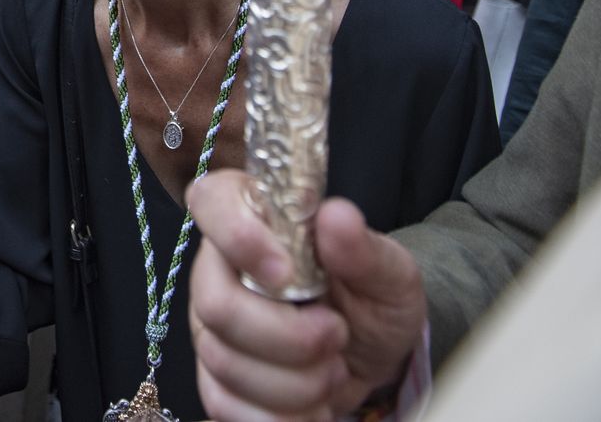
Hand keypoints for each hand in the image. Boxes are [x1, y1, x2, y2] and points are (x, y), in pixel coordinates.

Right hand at [187, 170, 425, 420]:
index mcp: (252, 221)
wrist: (372, 356)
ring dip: (296, 381)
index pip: (211, 200)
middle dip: (288, 336)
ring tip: (333, 368)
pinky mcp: (214, 379)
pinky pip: (226, 405)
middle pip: (215, 305)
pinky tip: (313, 403)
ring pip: (225, 362)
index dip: (237, 234)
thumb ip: (364, 248)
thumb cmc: (373, 299)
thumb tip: (336, 215)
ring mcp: (210, 328)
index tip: (286, 272)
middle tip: (336, 333)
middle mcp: (218, 270)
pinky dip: (282, 416)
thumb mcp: (390, 273)